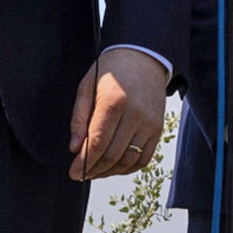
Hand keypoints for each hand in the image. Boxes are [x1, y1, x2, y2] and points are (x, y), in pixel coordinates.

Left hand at [66, 48, 166, 180]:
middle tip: (81, 174)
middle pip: (111, 155)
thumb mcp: (86, 86)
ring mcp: (149, 123)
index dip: (84, 162)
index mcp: (113, 101)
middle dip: (93, 169)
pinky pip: (144, 159)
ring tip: (96, 172)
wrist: (143, 57)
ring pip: (128, 160)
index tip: (74, 172)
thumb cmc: (111, 71)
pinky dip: (128, 168)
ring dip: (109, 172)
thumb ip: (78, 118)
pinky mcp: (158, 129)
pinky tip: (114, 167)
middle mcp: (134, 114)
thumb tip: (74, 148)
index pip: (96, 142)